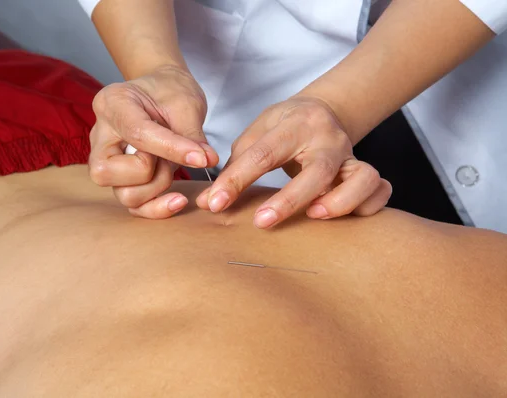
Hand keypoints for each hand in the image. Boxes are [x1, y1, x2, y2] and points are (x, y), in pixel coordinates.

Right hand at [88, 65, 218, 218]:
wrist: (163, 91)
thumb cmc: (170, 91)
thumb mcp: (185, 104)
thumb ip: (192, 135)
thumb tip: (207, 161)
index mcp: (112, 103)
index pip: (137, 134)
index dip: (172, 150)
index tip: (203, 158)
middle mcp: (100, 135)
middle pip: (109, 172)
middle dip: (151, 171)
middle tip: (171, 156)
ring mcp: (105, 160)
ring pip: (123, 194)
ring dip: (156, 188)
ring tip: (170, 166)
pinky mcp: (119, 180)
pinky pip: (133, 206)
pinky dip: (156, 207)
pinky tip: (178, 199)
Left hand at [196, 96, 391, 227]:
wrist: (322, 111)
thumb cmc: (283, 127)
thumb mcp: (256, 133)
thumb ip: (237, 165)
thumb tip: (210, 202)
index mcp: (295, 125)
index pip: (263, 153)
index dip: (236, 180)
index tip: (214, 204)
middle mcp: (328, 140)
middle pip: (317, 170)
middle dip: (289, 200)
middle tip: (261, 222)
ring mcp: (350, 156)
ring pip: (362, 178)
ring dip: (340, 202)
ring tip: (314, 217)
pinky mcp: (364, 171)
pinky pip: (381, 189)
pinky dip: (369, 206)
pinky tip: (347, 218)